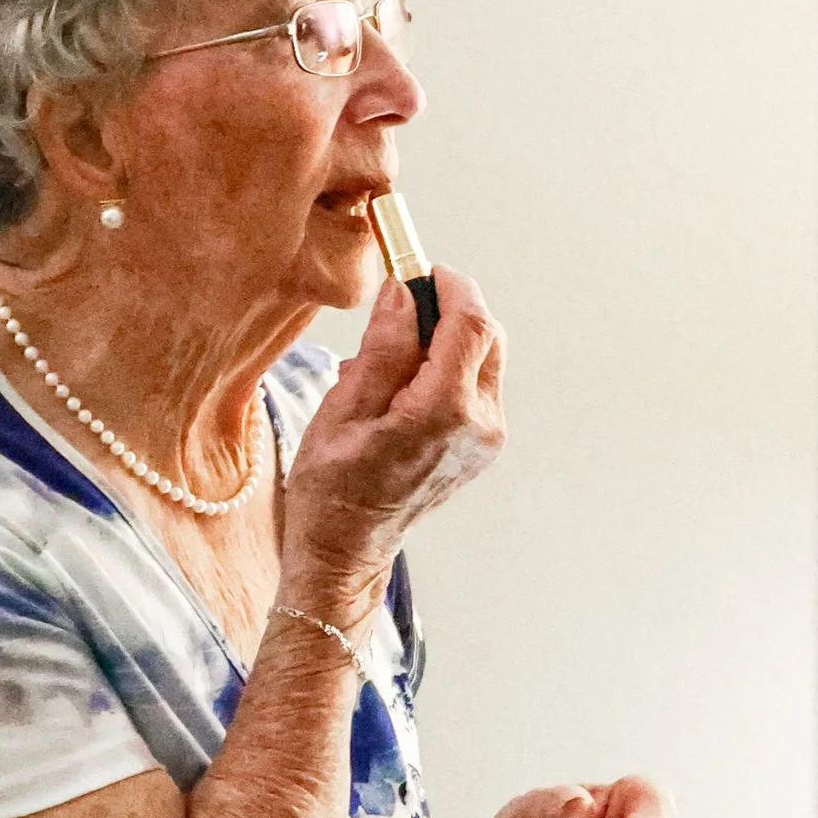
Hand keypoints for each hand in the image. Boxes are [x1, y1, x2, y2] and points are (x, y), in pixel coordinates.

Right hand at [279, 269, 505, 620]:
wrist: (346, 550)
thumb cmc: (332, 488)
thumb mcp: (343, 408)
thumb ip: (383, 348)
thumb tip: (405, 294)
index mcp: (444, 412)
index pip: (470, 322)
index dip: (448, 284)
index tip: (419, 268)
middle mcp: (479, 425)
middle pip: (486, 336)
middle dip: (449, 310)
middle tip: (401, 307)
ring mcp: (486, 439)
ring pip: (484, 359)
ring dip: (447, 340)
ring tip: (390, 360)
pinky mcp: (482, 446)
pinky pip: (475, 386)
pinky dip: (446, 369)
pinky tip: (402, 387)